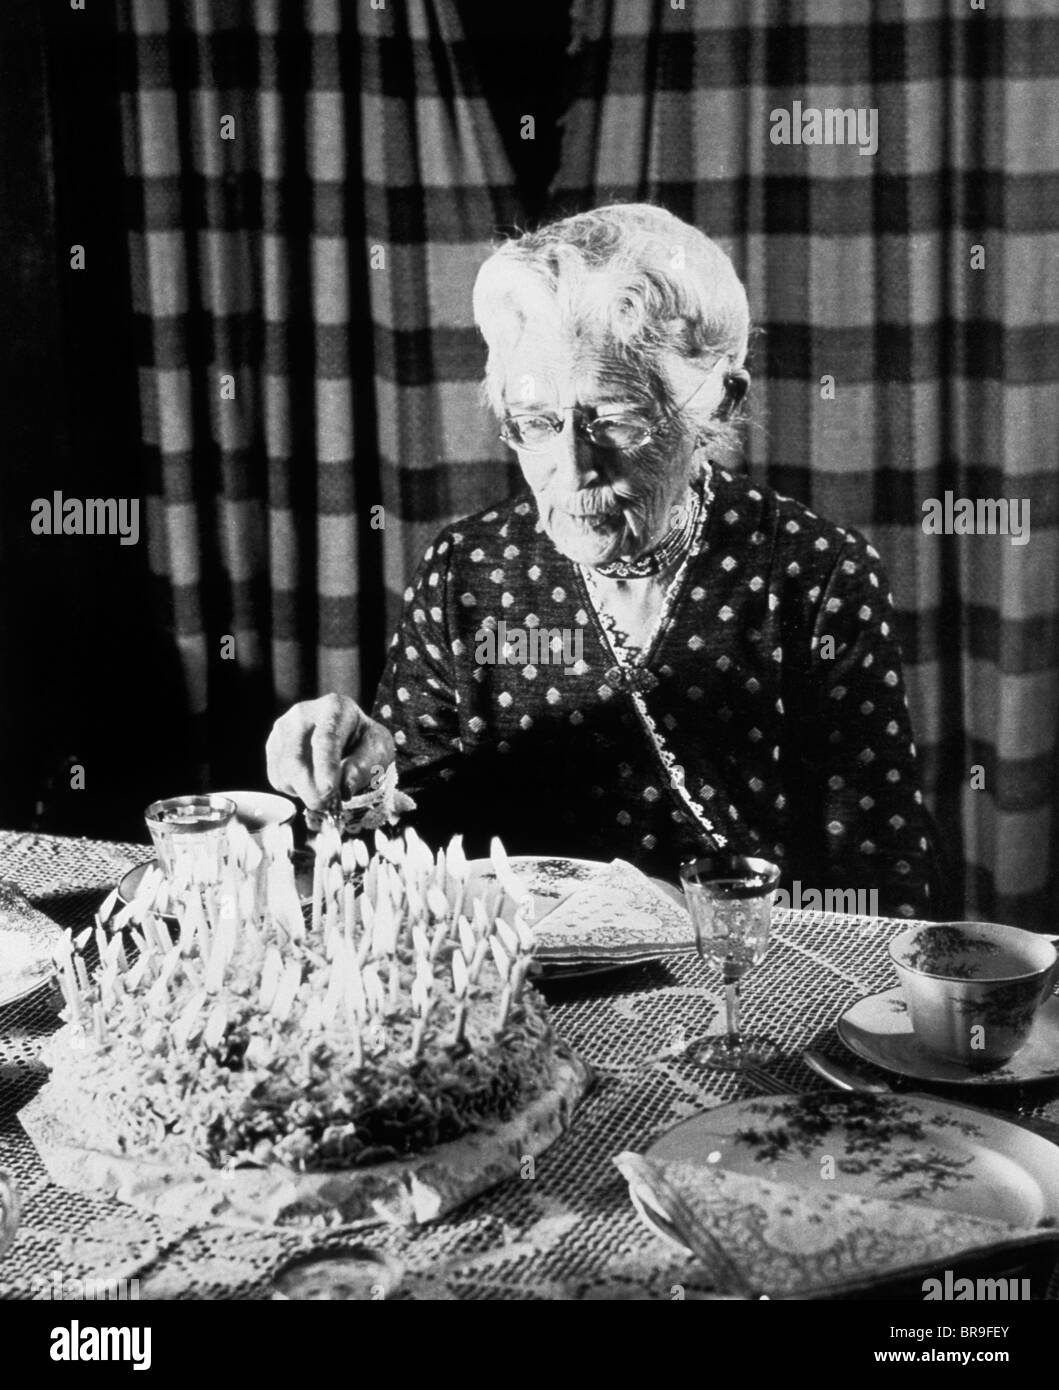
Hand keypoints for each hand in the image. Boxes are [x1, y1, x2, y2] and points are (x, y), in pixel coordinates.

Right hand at [265, 693, 395, 809]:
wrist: (349, 735)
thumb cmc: (365, 742)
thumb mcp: (378, 750)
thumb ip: (363, 767)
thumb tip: (345, 788)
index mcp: (334, 707)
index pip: (325, 739)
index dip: (325, 767)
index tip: (330, 790)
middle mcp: (303, 713)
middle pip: (296, 758)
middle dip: (311, 789)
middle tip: (328, 805)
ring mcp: (283, 729)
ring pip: (284, 772)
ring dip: (304, 791)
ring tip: (325, 790)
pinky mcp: (273, 745)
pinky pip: (277, 778)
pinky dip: (294, 789)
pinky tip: (310, 782)